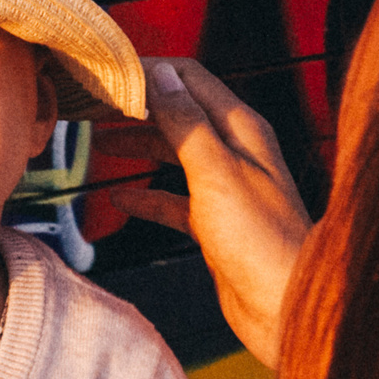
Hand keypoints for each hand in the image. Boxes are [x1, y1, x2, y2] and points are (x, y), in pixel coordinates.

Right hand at [108, 58, 311, 369]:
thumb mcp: (215, 171)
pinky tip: (118, 197)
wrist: (285, 308)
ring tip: (97, 142)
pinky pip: (174, 200)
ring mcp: (226, 188)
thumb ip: (186, 122)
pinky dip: (145, 196)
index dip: (149, 71)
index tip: (108, 73)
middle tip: (92, 105)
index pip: (190, 78)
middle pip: (179, 113)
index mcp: (241, 128)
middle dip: (137, 106)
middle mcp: (236, 152)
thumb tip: (160, 75)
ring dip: (138, 145)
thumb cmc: (260, 241)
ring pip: (173, 154)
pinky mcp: (216, 224)